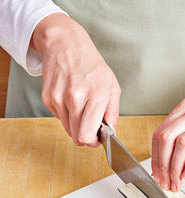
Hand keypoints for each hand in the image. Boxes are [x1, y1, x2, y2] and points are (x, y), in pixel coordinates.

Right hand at [30, 13, 120, 145]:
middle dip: (86, 137)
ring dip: (76, 125)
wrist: (66, 44)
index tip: (97, 138)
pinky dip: (67, 115)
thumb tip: (112, 134)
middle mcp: (75, 98)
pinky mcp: (48, 98)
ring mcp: (59, 98)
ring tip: (81, 107)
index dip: (93, 142)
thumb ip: (113, 114)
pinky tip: (71, 99)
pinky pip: (59, 119)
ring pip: (68, 130)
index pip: (87, 135)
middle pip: (77, 137)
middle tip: (91, 126)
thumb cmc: (92, 66)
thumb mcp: (112, 87)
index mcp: (95, 96)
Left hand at [152, 98, 184, 190]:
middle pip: (167, 137)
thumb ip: (181, 137)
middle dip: (162, 163)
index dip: (155, 156)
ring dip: (175, 167)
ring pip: (183, 143)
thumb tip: (163, 163)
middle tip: (164, 180)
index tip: (156, 173)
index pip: (160, 132)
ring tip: (176, 181)